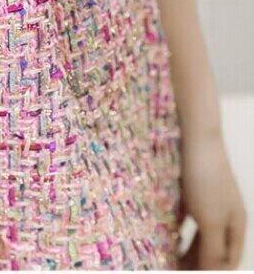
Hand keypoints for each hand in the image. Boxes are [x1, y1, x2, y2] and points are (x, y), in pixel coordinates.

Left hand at [179, 135, 245, 268]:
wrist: (195, 140)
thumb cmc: (206, 180)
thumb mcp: (209, 220)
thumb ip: (213, 249)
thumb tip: (212, 273)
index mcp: (236, 225)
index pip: (228, 260)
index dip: (212, 273)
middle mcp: (226, 217)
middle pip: (214, 250)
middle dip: (197, 264)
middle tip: (173, 269)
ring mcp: (210, 205)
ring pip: (200, 237)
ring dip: (186, 252)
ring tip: (168, 261)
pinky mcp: (193, 194)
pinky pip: (187, 222)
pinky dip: (179, 234)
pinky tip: (165, 240)